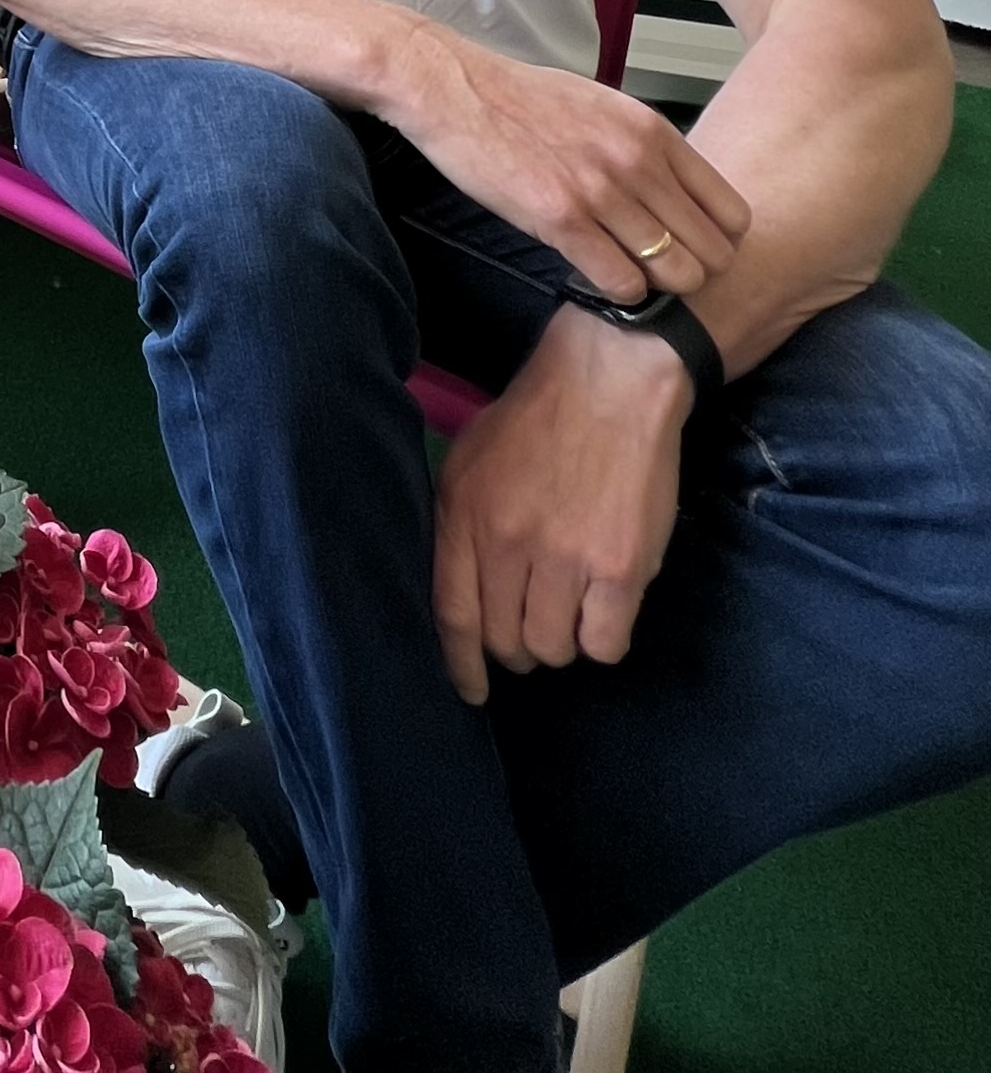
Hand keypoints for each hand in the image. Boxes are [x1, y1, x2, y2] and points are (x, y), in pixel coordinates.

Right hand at [386, 25, 748, 307]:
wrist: (455, 89)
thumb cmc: (522, 99)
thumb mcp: (603, 107)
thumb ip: (645, 147)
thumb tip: (674, 190)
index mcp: (655, 132)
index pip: (731, 211)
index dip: (719, 242)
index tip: (693, 248)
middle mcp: (639, 161)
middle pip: (711, 251)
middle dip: (692, 272)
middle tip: (661, 273)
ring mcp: (602, 191)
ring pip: (674, 273)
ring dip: (656, 286)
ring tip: (629, 276)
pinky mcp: (560, 217)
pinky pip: (621, 281)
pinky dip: (619, 292)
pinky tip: (600, 277)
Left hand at [432, 307, 692, 702]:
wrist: (611, 383)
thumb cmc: (536, 420)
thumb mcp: (470, 461)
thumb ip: (457, 524)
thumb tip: (456, 590)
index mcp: (463, 515)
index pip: (451, 615)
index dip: (459, 664)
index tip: (469, 690)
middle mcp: (508, 542)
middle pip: (506, 641)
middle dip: (518, 648)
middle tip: (534, 625)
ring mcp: (566, 557)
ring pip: (554, 648)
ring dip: (562, 640)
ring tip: (572, 607)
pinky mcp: (620, 567)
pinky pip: (605, 642)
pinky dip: (604, 637)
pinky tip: (605, 608)